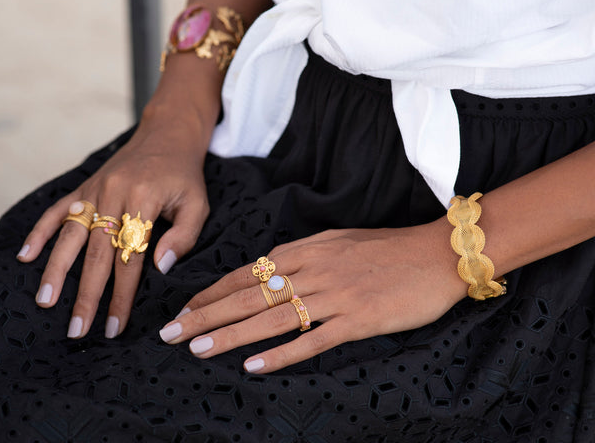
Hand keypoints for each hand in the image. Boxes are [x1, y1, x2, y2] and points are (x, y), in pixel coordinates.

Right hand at [17, 102, 212, 339]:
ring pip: (71, 235)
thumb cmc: (184, 176)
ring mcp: (95, 190)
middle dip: (86, 295)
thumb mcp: (197, 204)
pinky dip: (41, 232)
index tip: (115, 325)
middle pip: (97, 254)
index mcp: (143, 201)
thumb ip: (184, 236)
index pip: (130, 258)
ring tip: (45, 301)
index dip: (122, 295)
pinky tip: (27, 255)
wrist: (166, 137)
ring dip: (56, 270)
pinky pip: (58, 210)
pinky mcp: (85, 187)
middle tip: (77, 329)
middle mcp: (113, 195)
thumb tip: (160, 268)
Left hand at [158, 220, 468, 372]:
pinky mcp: (358, 319)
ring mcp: (335, 295)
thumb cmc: (388, 247)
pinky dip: (282, 354)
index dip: (214, 290)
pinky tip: (255, 367)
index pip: (249, 271)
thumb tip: (272, 269)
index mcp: (308, 249)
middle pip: (250, 295)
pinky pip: (313, 340)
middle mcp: (314, 270)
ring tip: (198, 350)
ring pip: (272, 317)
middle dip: (206, 314)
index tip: (187, 307)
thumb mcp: (339, 240)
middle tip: (171, 332)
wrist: (436, 254)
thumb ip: (305, 254)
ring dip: (232, 335)